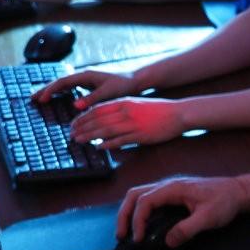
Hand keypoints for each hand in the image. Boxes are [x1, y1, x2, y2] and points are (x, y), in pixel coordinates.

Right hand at [30, 68, 132, 109]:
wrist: (136, 80)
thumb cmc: (124, 85)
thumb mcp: (108, 93)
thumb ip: (92, 99)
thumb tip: (74, 105)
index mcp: (86, 75)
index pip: (63, 82)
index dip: (51, 90)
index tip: (42, 99)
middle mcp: (83, 76)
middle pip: (59, 82)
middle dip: (46, 89)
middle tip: (32, 98)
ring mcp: (85, 80)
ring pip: (64, 85)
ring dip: (51, 91)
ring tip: (39, 99)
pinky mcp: (89, 85)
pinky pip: (70, 88)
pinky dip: (60, 93)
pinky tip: (56, 99)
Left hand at [69, 96, 191, 148]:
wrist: (179, 113)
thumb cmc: (159, 110)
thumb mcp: (136, 104)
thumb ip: (120, 109)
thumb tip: (105, 118)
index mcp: (124, 102)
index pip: (97, 109)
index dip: (83, 117)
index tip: (74, 124)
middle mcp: (125, 112)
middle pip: (98, 119)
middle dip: (82, 127)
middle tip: (71, 134)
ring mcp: (133, 124)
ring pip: (105, 130)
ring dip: (89, 136)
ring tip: (79, 140)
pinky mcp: (140, 135)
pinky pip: (120, 140)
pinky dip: (107, 144)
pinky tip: (99, 147)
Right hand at [114, 174, 245, 243]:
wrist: (238, 191)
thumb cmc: (225, 200)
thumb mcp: (208, 218)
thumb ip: (187, 229)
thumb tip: (169, 241)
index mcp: (173, 188)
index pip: (145, 202)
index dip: (137, 220)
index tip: (139, 238)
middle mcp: (168, 185)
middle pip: (135, 195)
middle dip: (124, 214)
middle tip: (121, 235)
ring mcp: (169, 189)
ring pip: (139, 195)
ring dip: (129, 212)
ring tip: (127, 231)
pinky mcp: (173, 194)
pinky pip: (149, 199)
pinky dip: (140, 211)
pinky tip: (142, 224)